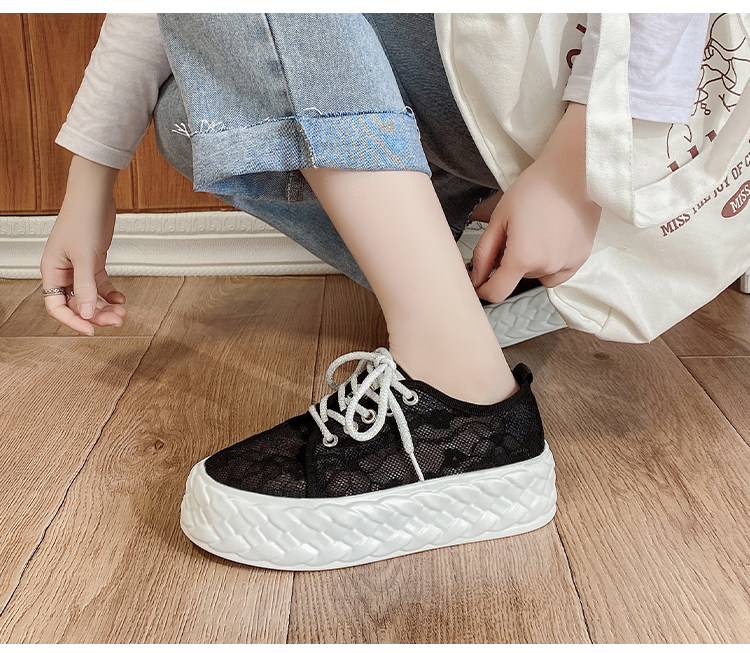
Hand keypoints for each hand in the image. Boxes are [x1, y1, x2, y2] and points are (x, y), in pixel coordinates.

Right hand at [40, 156, 126, 334]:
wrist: (95, 197)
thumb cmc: (83, 220)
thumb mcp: (85, 258)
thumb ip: (85, 287)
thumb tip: (87, 314)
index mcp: (51, 271)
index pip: (57, 307)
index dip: (73, 321)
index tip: (91, 331)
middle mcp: (63, 272)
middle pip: (76, 304)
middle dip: (96, 315)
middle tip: (117, 320)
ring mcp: (78, 268)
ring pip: (90, 296)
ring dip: (105, 306)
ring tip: (122, 312)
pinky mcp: (93, 262)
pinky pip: (100, 285)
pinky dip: (110, 293)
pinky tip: (121, 298)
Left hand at [468, 102, 601, 302]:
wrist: (573, 172)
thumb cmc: (534, 189)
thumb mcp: (499, 219)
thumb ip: (484, 253)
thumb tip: (476, 279)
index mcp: (522, 258)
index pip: (497, 293)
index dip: (484, 289)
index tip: (480, 281)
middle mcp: (546, 267)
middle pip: (517, 277)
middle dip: (511, 261)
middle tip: (516, 231)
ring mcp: (566, 264)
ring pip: (537, 274)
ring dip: (532, 262)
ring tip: (537, 231)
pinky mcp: (581, 258)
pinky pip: (558, 272)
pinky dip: (551, 262)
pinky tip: (552, 239)